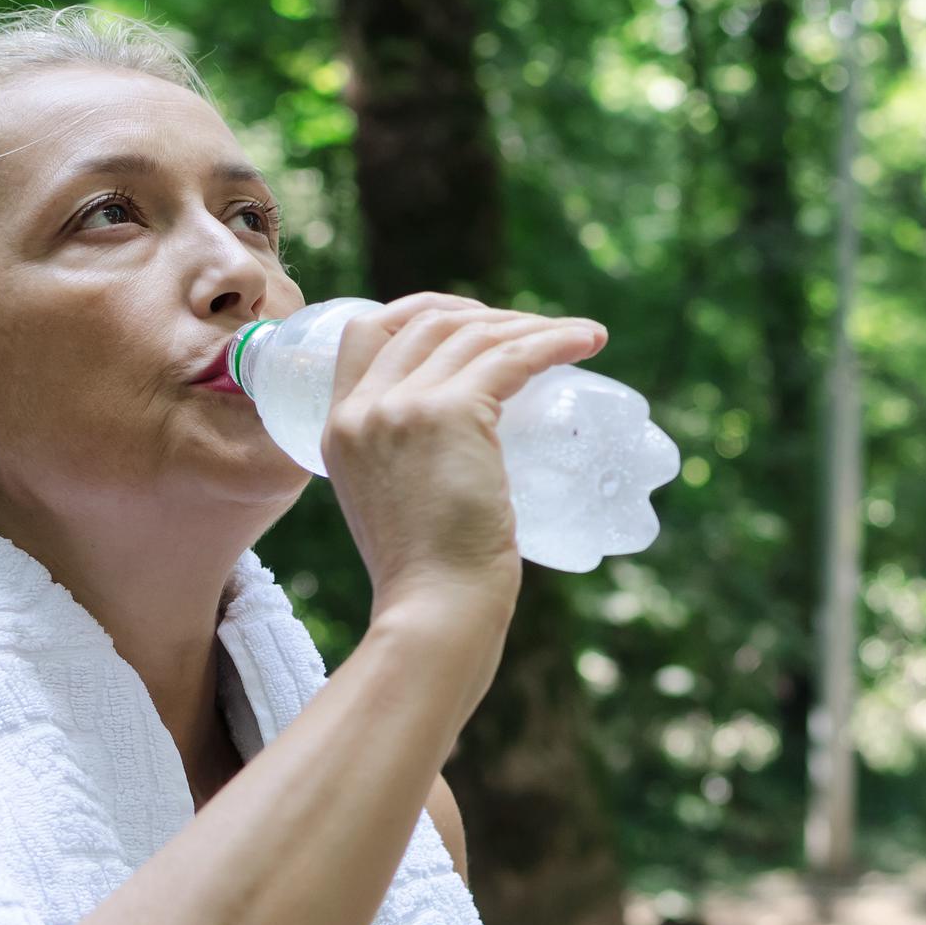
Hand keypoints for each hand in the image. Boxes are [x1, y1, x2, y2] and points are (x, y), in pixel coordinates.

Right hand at [321, 292, 608, 642]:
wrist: (434, 611)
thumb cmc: (428, 582)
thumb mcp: (392, 509)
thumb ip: (406, 473)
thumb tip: (455, 464)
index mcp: (337, 428)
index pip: (364, 333)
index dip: (418, 314)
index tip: (467, 324)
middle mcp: (362, 408)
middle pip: (423, 321)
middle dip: (482, 315)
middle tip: (530, 333)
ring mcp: (402, 407)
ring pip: (472, 334)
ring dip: (529, 325)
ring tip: (573, 338)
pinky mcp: (450, 414)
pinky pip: (511, 356)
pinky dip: (555, 341)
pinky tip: (588, 341)